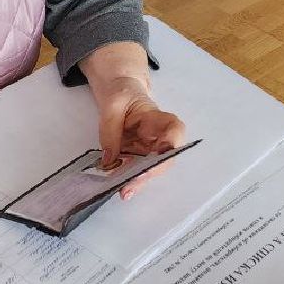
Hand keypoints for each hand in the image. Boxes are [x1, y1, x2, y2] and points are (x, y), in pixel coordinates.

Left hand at [92, 75, 186, 200]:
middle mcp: (158, 137)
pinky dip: (129, 181)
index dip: (173, 142)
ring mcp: (149, 150)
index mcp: (156, 117)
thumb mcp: (112, 104)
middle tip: (133, 181)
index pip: (174, 129)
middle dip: (150, 172)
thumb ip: (110, 129)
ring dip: (139, 181)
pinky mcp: (138, 158)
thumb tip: (110, 160)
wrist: (119, 95)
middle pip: (164, 157)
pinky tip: (121, 189)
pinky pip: (137, 171)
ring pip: (151, 169)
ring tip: (124, 190)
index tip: (163, 151)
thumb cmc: (122, 93)